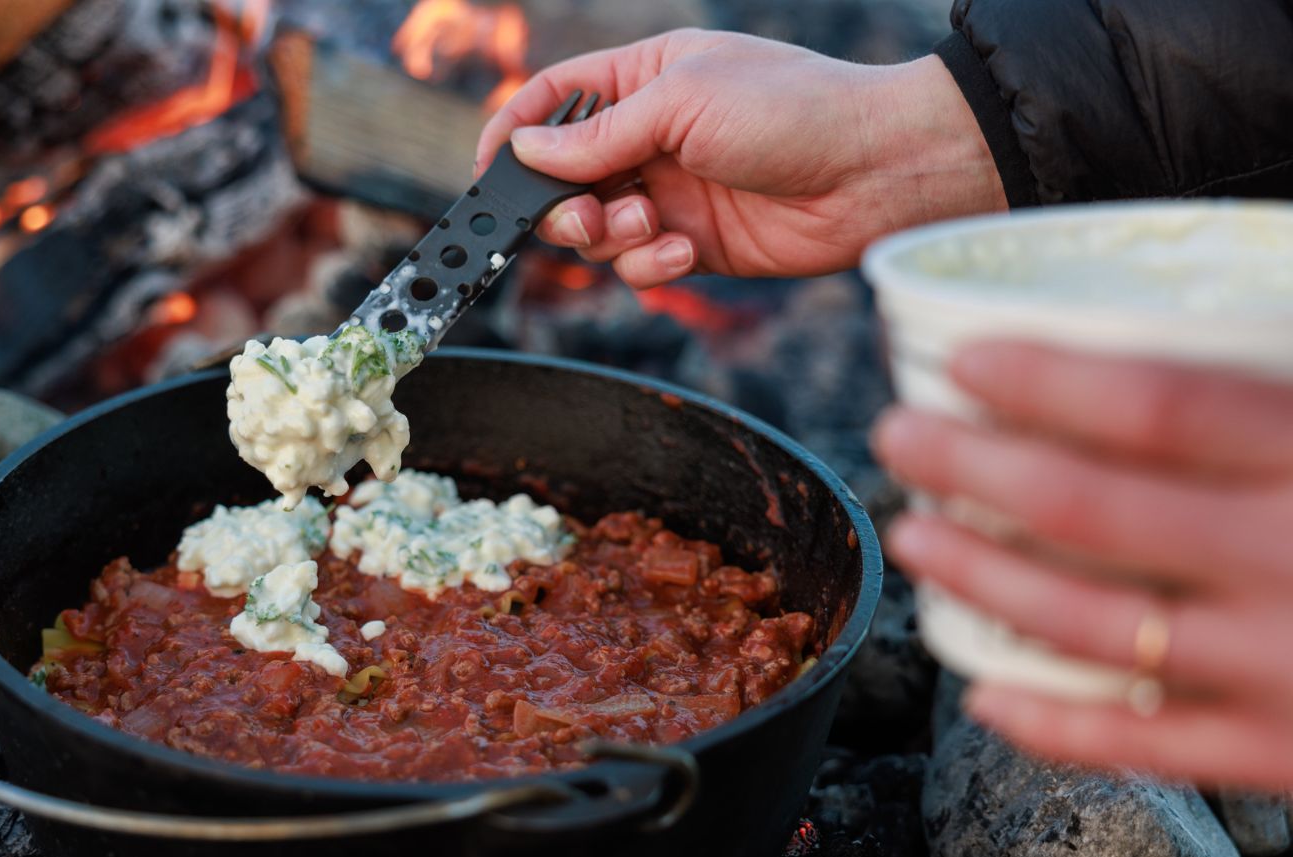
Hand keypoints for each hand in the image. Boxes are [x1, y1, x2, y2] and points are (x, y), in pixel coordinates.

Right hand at [475, 30, 1005, 286]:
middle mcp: (649, 138)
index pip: (552, 103)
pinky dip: (649, 265)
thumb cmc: (792, 108)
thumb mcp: (682, 100)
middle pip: (563, 180)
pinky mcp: (693, 246)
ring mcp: (670, 194)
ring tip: (652, 226)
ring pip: (597, 232)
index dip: (513, 135)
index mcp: (642, 80)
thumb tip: (525, 154)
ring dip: (611, 238)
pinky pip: (640, 265)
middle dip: (564, 207)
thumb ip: (598, 135)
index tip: (490, 174)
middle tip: (586, 218)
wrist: (876, 170)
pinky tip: (683, 253)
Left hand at [872, 343, 1292, 791]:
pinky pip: (1147, 748)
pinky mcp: (1289, 754)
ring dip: (981, 581)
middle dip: (974, 470)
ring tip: (918, 540)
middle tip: (899, 438)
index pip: (1160, 406)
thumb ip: (1287, 371)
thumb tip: (1210, 313)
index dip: (1046, 380)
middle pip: (1093, 511)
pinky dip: (1054, 727)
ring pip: (1091, 626)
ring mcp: (1288, 669)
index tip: (965, 361)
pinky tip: (982, 691)